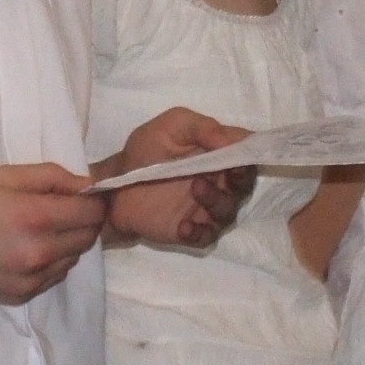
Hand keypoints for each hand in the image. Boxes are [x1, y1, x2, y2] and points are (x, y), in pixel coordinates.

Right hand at [0, 164, 109, 302]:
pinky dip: (51, 261)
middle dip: (83, 220)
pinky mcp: (21, 296)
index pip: (92, 212)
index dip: (92, 199)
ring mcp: (31, 280)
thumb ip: (51, 177)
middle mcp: (39, 254)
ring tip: (37, 228)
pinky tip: (25, 248)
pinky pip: (55, 276)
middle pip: (89, 237)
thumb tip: (87, 185)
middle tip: (59, 207)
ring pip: (74, 258)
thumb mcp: (3, 175)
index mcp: (35, 218)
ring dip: (68, 241)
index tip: (80, 193)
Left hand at [99, 108, 255, 249]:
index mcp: (218, 154)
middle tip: (227, 172)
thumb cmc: (144, 152)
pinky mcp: (192, 230)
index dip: (251, 151)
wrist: (113, 186)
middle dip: (241, 178)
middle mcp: (219, 181)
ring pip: (228, 211)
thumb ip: (200, 127)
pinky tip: (184, 226)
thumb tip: (230, 139)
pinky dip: (198, 233)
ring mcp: (207, 208)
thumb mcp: (168, 128)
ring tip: (195, 188)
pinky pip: (206, 237)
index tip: (242, 151)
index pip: (247, 152)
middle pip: (244, 183)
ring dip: (217, 200)